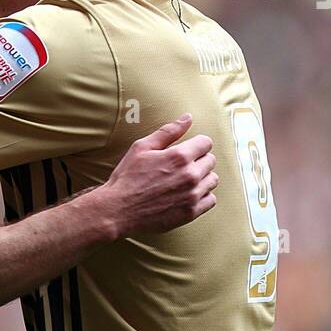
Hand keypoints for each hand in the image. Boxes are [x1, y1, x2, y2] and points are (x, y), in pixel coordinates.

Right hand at [95, 114, 217, 237]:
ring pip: (212, 180)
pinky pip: (210, 200)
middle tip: (180, 167)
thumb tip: (188, 118)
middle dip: (198, 160)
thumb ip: (168, 131)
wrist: (117, 211)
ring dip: (202, 178)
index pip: (206, 143)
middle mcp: (190, 175)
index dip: (195, 144)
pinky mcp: (191, 212)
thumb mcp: (141, 148)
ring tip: (183, 181)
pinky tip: (187, 195)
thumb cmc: (127, 178)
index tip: (186, 150)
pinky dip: (202, 196)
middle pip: (210, 161)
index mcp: (179, 156)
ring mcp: (192, 195)